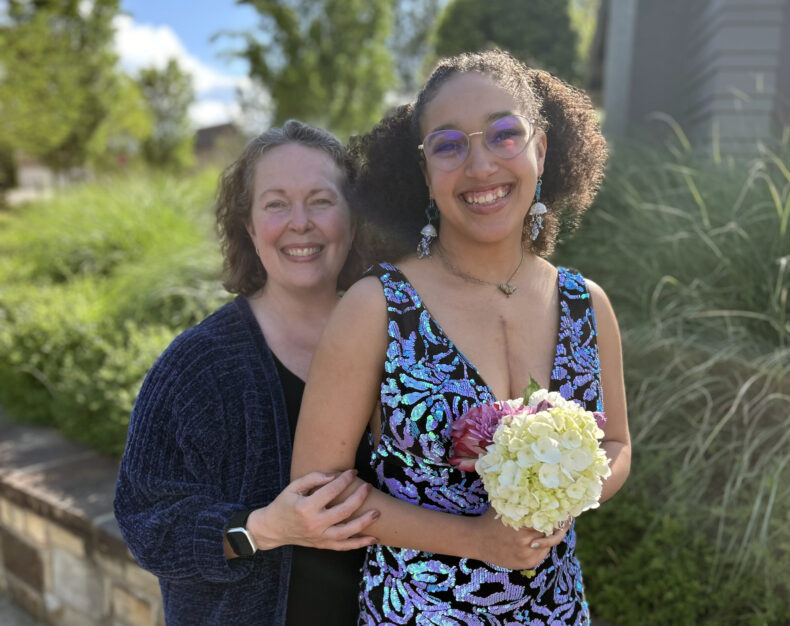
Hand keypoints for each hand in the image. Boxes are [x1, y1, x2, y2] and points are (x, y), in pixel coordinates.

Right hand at [247, 470, 378, 550]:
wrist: (273, 529)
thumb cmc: (283, 505)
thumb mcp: (293, 487)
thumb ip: (313, 478)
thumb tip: (334, 475)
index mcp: (306, 508)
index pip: (331, 491)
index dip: (345, 479)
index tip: (354, 471)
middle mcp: (315, 524)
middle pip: (343, 511)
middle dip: (359, 497)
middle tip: (368, 486)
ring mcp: (319, 537)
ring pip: (347, 532)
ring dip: (364, 523)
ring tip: (377, 512)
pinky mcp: (323, 545)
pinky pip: (344, 546)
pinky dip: (359, 543)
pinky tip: (373, 538)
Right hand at [471, 508, 569, 569]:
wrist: (475, 541)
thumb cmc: (491, 519)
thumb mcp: (506, 506)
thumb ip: (522, 500)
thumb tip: (542, 487)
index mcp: (523, 526)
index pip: (550, 521)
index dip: (560, 515)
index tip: (567, 510)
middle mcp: (527, 543)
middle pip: (552, 533)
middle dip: (557, 525)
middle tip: (566, 517)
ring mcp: (527, 556)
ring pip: (548, 544)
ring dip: (549, 536)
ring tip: (549, 526)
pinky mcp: (525, 564)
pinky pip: (542, 553)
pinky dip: (541, 545)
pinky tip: (536, 538)